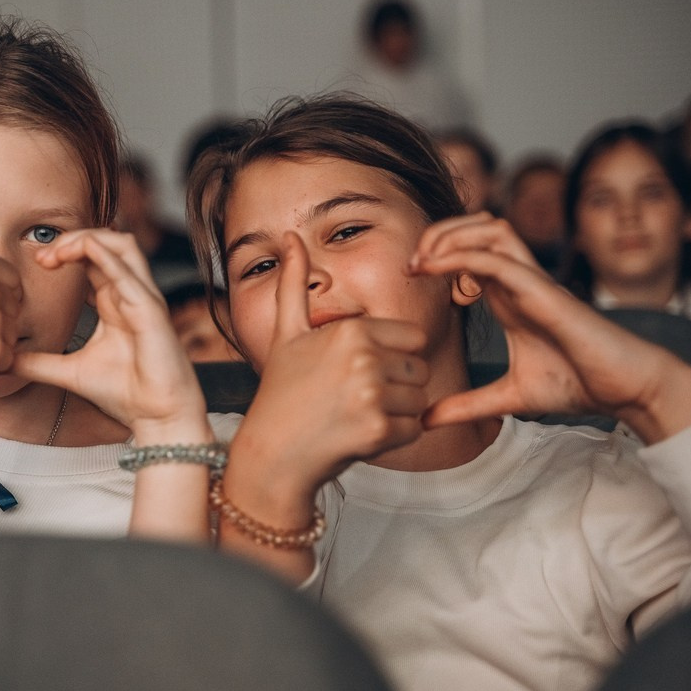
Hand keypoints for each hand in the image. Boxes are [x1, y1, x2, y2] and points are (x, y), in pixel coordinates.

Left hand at [13, 229, 208, 441]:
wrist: (157, 417)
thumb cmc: (126, 393)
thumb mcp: (69, 373)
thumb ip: (39, 364)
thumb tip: (4, 361)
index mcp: (114, 302)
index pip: (92, 259)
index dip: (64, 252)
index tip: (38, 265)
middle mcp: (130, 294)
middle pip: (107, 242)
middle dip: (72, 240)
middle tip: (43, 257)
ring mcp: (143, 298)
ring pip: (122, 245)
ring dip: (88, 239)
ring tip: (60, 252)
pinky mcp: (150, 310)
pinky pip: (128, 272)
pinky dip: (104, 256)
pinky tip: (80, 254)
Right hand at [234, 232, 429, 495]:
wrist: (271, 454)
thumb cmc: (280, 392)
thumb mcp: (286, 334)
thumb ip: (294, 284)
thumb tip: (289, 236)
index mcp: (349, 329)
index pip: (411, 338)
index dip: (389, 358)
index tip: (352, 374)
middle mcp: (363, 358)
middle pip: (418, 369)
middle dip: (395, 387)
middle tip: (350, 400)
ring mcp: (372, 395)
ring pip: (419, 400)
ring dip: (395, 414)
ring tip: (353, 417)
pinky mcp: (379, 430)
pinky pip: (413, 429)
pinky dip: (392, 439)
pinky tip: (357, 437)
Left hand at [411, 213, 690, 441]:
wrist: (624, 390)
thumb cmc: (577, 385)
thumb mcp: (507, 398)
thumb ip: (465, 407)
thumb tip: (424, 421)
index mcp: (509, 297)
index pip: (470, 252)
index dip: (436, 254)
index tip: (408, 278)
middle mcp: (520, 281)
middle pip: (478, 227)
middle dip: (439, 233)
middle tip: (411, 264)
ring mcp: (534, 282)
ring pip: (492, 230)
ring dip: (452, 236)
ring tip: (423, 262)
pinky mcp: (546, 292)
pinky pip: (500, 260)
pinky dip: (464, 257)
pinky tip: (436, 269)